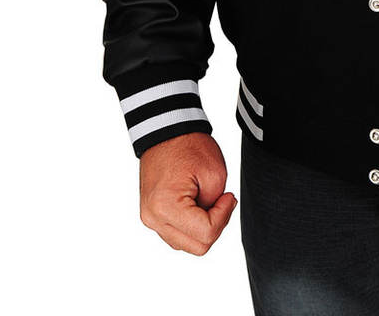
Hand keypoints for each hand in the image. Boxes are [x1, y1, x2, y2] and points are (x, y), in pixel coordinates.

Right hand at [139, 132, 237, 254]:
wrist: (166, 132)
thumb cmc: (188, 146)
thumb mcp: (214, 174)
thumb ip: (217, 206)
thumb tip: (213, 223)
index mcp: (166, 208)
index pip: (206, 234)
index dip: (224, 216)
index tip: (228, 195)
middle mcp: (153, 219)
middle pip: (196, 246)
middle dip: (215, 225)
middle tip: (220, 199)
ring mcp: (150, 219)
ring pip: (187, 243)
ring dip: (202, 227)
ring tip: (206, 199)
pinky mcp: (152, 216)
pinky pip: (177, 233)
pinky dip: (191, 224)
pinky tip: (196, 204)